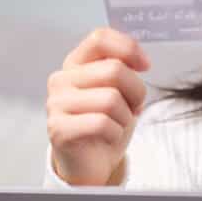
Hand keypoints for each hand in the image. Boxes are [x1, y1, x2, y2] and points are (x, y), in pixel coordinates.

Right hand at [46, 27, 150, 185]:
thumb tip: (140, 61)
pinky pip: (101, 123)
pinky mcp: (58, 129)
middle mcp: (61, 79)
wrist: (90, 163)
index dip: (129, 48)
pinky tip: (108, 137)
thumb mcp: (117, 90)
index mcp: (75, 64)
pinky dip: (115, 133)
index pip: (100, 38)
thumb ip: (121, 69)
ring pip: (111, 99)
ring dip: (126, 116)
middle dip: (136, 91)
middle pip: (114, 69)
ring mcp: (56, 104)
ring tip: (119, 124)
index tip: (145, 66)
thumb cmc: (105, 124)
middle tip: (135, 107)